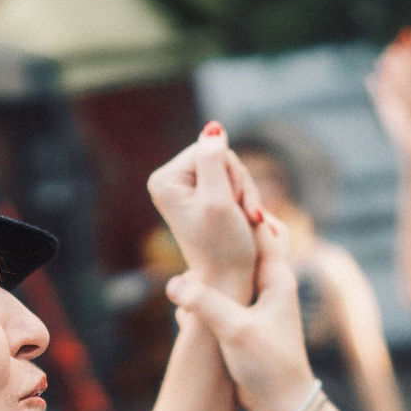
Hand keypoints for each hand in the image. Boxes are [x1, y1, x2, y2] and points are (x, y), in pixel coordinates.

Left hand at [147, 124, 262, 301]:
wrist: (231, 283)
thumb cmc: (225, 247)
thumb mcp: (220, 200)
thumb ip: (214, 160)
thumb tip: (212, 127)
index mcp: (165, 180)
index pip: (209, 148)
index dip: (232, 173)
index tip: (237, 206)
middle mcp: (170, 183)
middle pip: (220, 157)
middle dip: (240, 185)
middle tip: (246, 216)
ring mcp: (186, 192)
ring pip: (230, 171)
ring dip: (245, 195)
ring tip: (245, 221)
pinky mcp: (202, 200)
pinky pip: (232, 184)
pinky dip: (245, 201)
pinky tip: (245, 220)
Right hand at [164, 213, 320, 410]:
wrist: (282, 403)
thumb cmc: (268, 365)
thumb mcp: (234, 331)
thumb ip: (204, 304)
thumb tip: (172, 284)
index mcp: (277, 278)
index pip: (259, 230)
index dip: (237, 213)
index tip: (211, 201)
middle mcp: (271, 285)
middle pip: (245, 246)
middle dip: (221, 236)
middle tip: (193, 225)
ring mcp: (259, 302)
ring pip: (234, 270)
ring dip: (212, 264)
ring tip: (184, 253)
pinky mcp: (247, 320)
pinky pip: (227, 293)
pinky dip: (209, 288)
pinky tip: (187, 290)